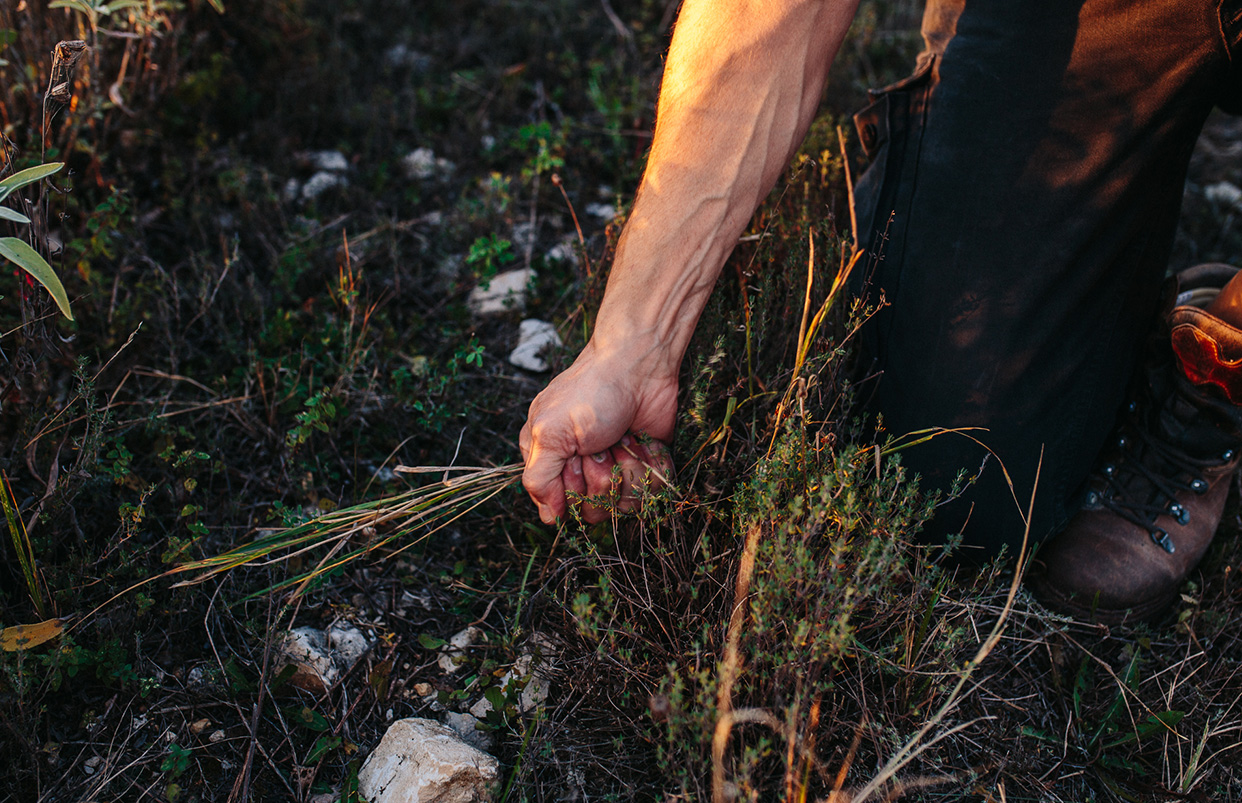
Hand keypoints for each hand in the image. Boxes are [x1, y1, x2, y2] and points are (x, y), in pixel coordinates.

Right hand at [520, 337, 677, 523]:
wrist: (639, 365)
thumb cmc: (591, 392)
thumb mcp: (551, 433)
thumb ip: (539, 478)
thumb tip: (548, 518)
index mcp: (550, 460)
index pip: (559, 508)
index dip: (571, 489)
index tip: (576, 457)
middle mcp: (581, 470)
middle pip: (593, 511)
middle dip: (601, 477)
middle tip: (600, 444)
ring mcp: (615, 470)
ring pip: (623, 505)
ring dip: (627, 469)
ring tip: (622, 439)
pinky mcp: (645, 467)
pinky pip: (651, 493)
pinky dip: (650, 466)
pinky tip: (642, 442)